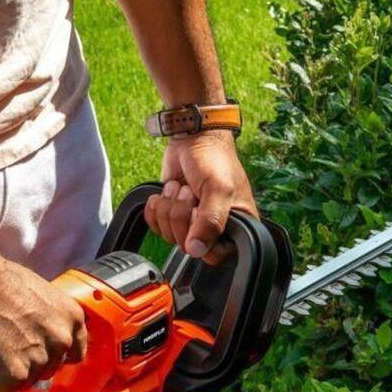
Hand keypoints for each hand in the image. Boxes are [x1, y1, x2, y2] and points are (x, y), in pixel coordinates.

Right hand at [0, 251, 86, 391]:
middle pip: (49, 369)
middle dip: (31, 364)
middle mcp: (62, 341)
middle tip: (9, 348)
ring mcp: (40, 359)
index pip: (74, 353)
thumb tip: (45, 337)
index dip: (54, 355)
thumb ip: (52, 320)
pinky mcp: (15, 375)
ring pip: (28, 382)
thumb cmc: (0, 281)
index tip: (40, 354)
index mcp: (73, 319)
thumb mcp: (43, 296)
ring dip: (12, 375)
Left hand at [145, 130, 257, 263]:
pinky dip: (155, 208)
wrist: (192, 137)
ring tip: (180, 187)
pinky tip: (165, 193)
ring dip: (169, 208)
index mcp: (236, 226)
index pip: (216, 254)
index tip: (199, 213)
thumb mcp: (218, 189)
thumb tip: (196, 250)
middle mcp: (214, 228)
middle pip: (186, 246)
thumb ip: (210, 222)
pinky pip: (156, 226)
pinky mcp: (172, 214)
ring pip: (169, 236)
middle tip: (189, 192)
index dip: (201, 237)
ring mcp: (191, 222)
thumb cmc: (214, 159)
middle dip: (181, 215)